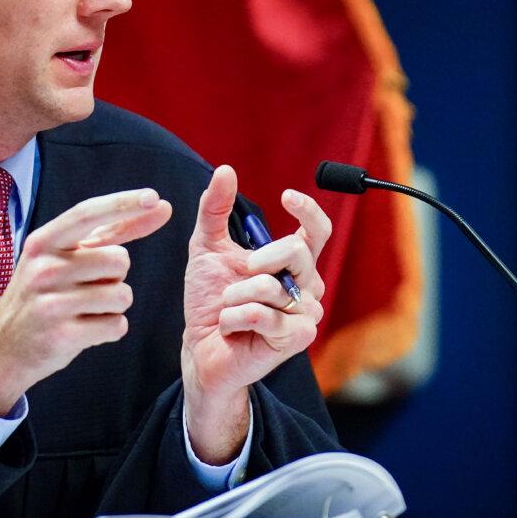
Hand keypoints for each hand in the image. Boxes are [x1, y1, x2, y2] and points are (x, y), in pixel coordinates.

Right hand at [0, 188, 171, 414]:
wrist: (4, 346)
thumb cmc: (43, 294)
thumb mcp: (62, 257)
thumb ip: (111, 231)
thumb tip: (159, 206)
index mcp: (44, 242)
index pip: (87, 214)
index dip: (122, 204)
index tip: (153, 197)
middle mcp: (45, 268)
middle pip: (119, 260)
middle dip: (116, 275)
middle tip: (87, 287)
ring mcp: (51, 303)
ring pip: (122, 295)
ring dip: (114, 305)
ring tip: (85, 309)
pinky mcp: (62, 336)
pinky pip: (116, 326)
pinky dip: (110, 329)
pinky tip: (85, 329)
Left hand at [181, 165, 330, 462]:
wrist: (199, 347)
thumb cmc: (209, 299)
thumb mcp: (206, 247)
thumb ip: (214, 209)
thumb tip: (225, 170)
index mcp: (292, 262)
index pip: (317, 231)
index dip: (308, 211)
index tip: (287, 196)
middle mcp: (306, 286)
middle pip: (297, 253)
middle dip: (259, 259)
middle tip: (241, 273)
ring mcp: (305, 314)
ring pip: (273, 287)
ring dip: (236, 296)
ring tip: (229, 309)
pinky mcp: (295, 339)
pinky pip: (263, 315)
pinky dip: (235, 317)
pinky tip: (231, 326)